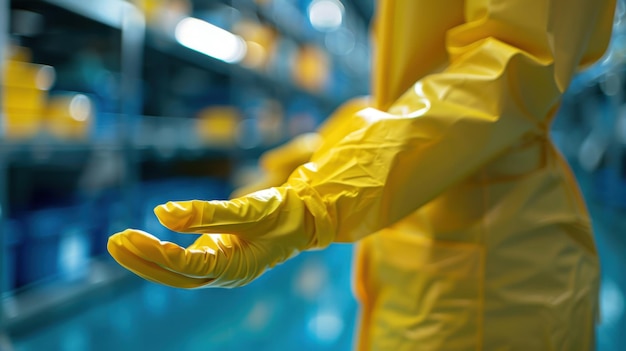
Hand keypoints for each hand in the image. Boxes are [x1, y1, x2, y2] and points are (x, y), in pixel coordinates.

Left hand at [108, 186, 331, 287]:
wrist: (304, 217)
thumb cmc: (282, 213)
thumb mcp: (248, 210)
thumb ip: (206, 213)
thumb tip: (163, 213)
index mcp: (237, 269)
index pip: (192, 266)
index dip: (163, 254)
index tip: (135, 238)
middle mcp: (225, 274)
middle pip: (176, 275)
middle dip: (144, 260)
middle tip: (113, 241)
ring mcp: (221, 268)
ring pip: (177, 271)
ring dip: (147, 257)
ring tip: (117, 242)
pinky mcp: (217, 257)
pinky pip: (183, 260)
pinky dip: (161, 252)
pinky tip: (141, 242)